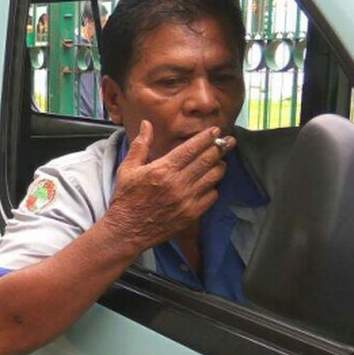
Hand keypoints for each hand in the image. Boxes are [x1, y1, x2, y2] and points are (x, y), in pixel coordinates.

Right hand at [101, 121, 234, 252]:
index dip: (206, 138)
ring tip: (218, 161)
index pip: (191, 148)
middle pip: (207, 160)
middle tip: (228, 141)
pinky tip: (209, 183)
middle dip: (220, 148)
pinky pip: (212, 196)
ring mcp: (187, 200)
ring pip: (213, 177)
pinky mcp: (192, 214)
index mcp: (162, 170)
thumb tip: (146, 124)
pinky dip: (213, 187)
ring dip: (219, 166)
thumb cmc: (126, 198)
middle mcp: (177, 184)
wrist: (127, 230)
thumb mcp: (128, 169)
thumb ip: (141, 145)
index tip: (215, 131)